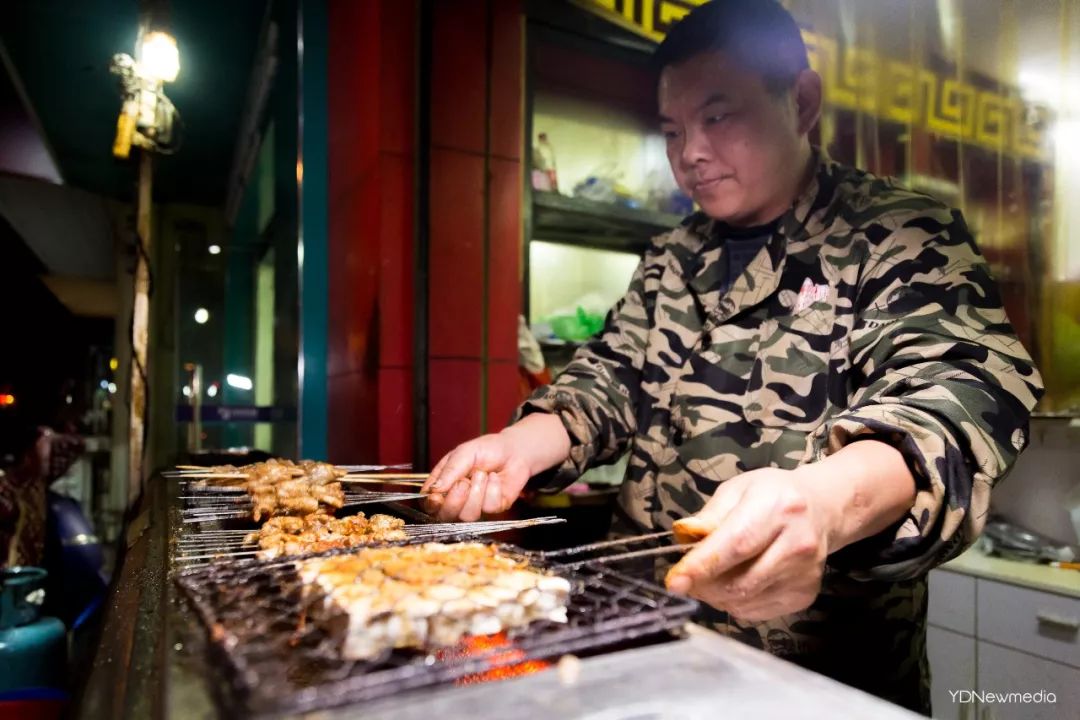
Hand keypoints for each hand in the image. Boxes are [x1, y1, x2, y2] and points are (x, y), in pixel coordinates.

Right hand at [421, 434, 531, 521]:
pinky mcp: (492, 509)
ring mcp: (474, 505)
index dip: (431, 503)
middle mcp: (456, 498)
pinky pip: (488, 508)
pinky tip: (495, 478)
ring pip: (467, 516)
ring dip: (476, 492)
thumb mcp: (464, 452)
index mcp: (443, 483)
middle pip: (445, 516)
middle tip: (465, 482)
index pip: (428, 502)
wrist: (514, 450)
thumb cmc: (487, 449)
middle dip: (455, 500)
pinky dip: (493, 489)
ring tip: (483, 474)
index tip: (437, 497)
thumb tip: (433, 490)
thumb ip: (449, 471)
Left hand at [665, 467, 837, 621]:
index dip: (702, 566)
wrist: (820, 509)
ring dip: (716, 595)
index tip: (675, 581)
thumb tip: (684, 538)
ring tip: (710, 577)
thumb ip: (709, 515)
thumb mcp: (737, 490)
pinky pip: (756, 611)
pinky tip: (735, 582)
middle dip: (703, 585)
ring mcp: (804, 574)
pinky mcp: (805, 594)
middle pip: (739, 581)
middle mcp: (797, 544)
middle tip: (687, 577)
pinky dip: (735, 603)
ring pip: (745, 601)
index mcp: (779, 508)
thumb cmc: (773, 495)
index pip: (736, 545)